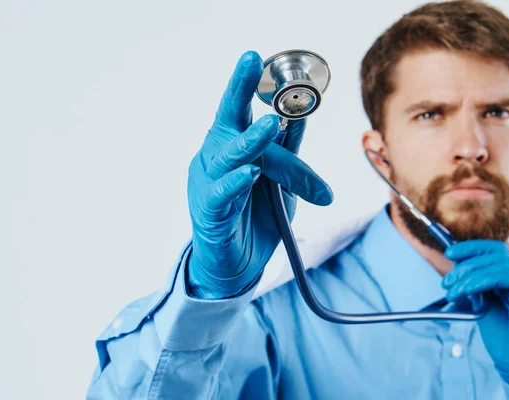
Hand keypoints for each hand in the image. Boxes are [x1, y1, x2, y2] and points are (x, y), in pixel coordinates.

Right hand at [187, 51, 332, 298]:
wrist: (236, 266)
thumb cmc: (255, 217)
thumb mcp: (279, 181)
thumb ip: (287, 152)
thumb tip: (300, 118)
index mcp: (231, 147)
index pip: (240, 110)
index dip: (247, 84)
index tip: (255, 57)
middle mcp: (215, 159)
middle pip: (226, 120)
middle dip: (238, 90)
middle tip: (250, 62)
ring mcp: (208, 185)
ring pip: (228, 156)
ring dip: (251, 140)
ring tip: (271, 125)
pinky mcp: (209, 214)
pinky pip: (221, 195)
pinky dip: (236, 184)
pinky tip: (249, 174)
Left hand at [442, 240, 508, 383]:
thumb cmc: (503, 336)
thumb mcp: (481, 305)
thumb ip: (474, 286)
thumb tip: (457, 269)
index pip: (494, 250)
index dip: (471, 248)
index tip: (450, 252)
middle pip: (495, 254)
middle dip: (466, 264)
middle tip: (447, 282)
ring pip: (500, 263)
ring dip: (470, 275)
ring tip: (453, 291)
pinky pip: (508, 276)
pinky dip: (482, 280)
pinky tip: (467, 290)